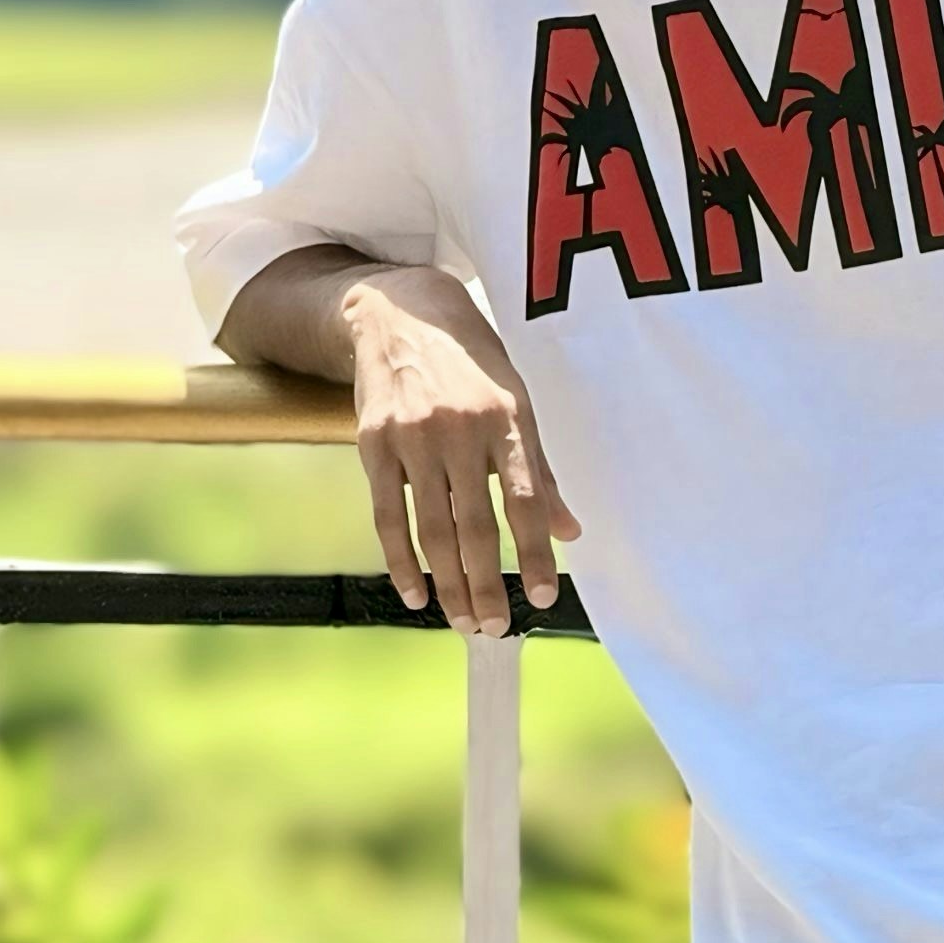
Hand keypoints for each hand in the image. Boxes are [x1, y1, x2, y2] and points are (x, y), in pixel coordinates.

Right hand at [343, 270, 580, 634]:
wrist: (399, 315)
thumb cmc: (471, 364)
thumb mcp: (517, 401)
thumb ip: (540, 470)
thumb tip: (569, 531)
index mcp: (507, 417)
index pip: (525, 500)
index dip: (536, 553)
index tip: (545, 596)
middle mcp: (460, 428)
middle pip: (474, 526)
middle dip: (487, 585)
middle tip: (494, 627)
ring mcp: (413, 437)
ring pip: (431, 530)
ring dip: (448, 584)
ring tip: (462, 621)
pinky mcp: (373, 445)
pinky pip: (387, 517)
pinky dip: (400, 562)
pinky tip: (415, 593)